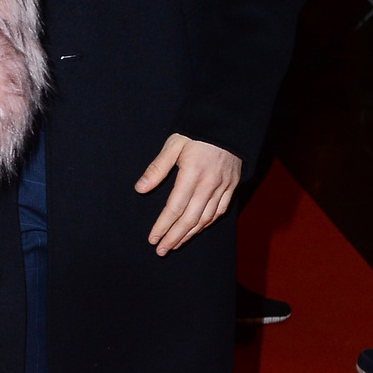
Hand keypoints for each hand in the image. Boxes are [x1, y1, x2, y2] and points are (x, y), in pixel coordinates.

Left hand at [136, 134, 241, 255]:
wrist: (228, 122)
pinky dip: (207, 224)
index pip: (175, 208)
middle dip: (174, 237)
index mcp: (192, 174)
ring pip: (206, 218)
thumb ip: (157, 168)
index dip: (163, 226)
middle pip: (190, 219)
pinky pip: (220, 211)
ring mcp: (223, 186)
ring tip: (175, 244)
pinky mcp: (232, 186)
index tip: (152, 238)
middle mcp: (209, 184)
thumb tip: (140, 189)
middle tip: (161, 250)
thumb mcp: (173, 144)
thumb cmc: (196, 132)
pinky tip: (196, 230)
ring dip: (189, 234)